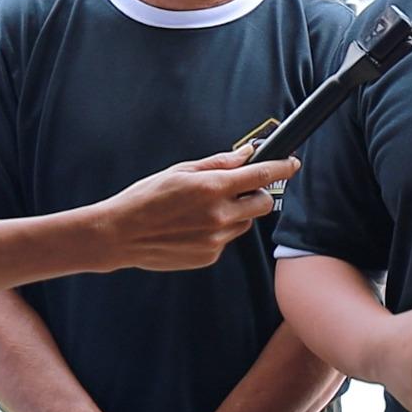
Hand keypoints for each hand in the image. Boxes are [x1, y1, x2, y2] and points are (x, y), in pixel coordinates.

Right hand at [94, 146, 300, 271]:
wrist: (118, 235)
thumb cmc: (145, 197)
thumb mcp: (181, 171)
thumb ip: (218, 163)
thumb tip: (247, 154)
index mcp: (212, 188)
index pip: (263, 176)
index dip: (283, 166)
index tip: (293, 162)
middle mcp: (219, 215)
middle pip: (264, 203)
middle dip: (258, 194)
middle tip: (240, 189)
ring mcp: (216, 239)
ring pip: (245, 223)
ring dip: (237, 214)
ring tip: (203, 210)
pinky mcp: (209, 256)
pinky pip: (227, 239)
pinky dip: (218, 231)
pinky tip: (192, 228)